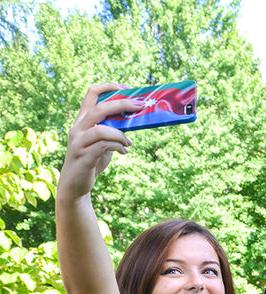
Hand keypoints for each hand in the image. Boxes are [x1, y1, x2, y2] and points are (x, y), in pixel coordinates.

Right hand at [57, 83, 143, 200]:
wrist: (76, 185)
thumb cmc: (92, 160)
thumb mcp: (103, 142)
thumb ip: (113, 130)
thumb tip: (134, 121)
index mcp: (82, 120)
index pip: (91, 94)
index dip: (108, 87)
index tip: (125, 87)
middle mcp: (78, 128)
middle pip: (99, 108)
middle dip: (122, 105)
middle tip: (141, 106)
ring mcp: (79, 142)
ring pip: (101, 129)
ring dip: (120, 134)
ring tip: (128, 142)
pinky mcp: (84, 156)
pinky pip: (104, 146)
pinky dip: (118, 146)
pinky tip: (124, 152)